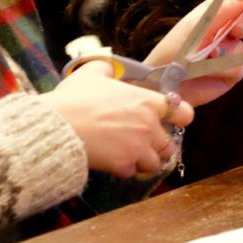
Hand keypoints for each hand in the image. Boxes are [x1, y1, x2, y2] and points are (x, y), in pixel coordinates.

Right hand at [43, 62, 193, 177]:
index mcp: (147, 101)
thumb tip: (110, 70)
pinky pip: (132, 172)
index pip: (184, 113)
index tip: (172, 120)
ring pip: (154, 163)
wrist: (57, 126)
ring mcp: (138, 148)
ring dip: (143, 160)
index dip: (180, 117)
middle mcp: (149, 126)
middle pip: (170, 144)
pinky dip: (124, 169)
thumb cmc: (76, 98)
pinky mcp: (123, 165)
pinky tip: (112, 161)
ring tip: (129, 154)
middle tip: (143, 141)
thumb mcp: (93, 73)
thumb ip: (108, 70)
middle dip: (159, 145)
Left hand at [143, 0, 242, 106]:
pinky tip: (209, 68)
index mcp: (212, 16)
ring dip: (226, 52)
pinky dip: (225, 68)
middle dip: (241, 25)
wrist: (161, 82)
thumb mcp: (199, 23)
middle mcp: (221, 34)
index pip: (237, 1)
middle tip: (236, 29)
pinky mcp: (229, 74)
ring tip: (208, 56)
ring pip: (242, 48)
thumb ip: (226, 8)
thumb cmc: (174, 48)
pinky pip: (239, 68)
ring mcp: (227, 55)